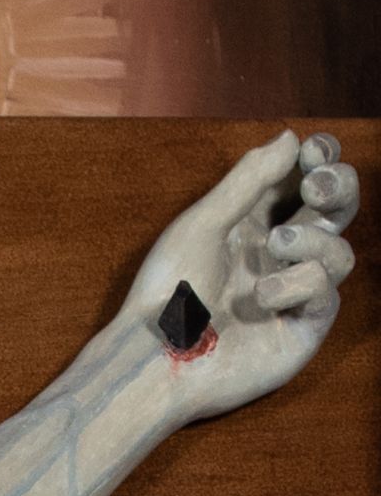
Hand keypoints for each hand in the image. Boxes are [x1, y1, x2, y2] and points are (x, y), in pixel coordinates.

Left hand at [126, 127, 357, 417]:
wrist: (156, 359)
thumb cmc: (168, 292)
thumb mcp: (204, 223)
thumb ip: (249, 180)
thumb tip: (292, 137)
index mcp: (253, 226)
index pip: (302, 184)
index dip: (319, 162)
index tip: (313, 153)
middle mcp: (278, 258)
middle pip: (336, 211)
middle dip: (338, 187)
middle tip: (317, 186)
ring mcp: (293, 295)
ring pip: (340, 253)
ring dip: (314, 240)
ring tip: (275, 246)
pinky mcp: (301, 332)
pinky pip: (326, 294)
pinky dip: (300, 285)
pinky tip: (263, 295)